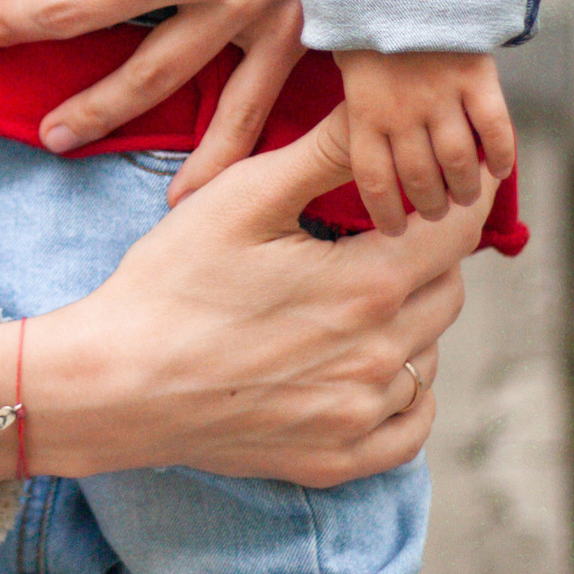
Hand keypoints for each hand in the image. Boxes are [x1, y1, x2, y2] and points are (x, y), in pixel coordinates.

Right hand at [0, 105, 467, 491]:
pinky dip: (406, 392)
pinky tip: (368, 364)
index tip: (445, 182)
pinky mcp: (338, 459)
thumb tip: (380, 113)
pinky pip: (412, 424)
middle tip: (381, 235)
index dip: (461, 197)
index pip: (459, 231)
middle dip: (427, 254)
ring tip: (352, 298)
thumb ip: (324, 153)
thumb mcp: (241, 199)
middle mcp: (380, 357)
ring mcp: (360, 416)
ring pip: (430, 353)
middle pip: (450, 289)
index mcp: (367, 286)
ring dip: (411, 319)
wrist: (112, 385)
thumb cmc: (169, 283)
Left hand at [335, 49, 515, 235]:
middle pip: (419, 179)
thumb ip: (351, 99)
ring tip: (465, 198)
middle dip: (429, 205)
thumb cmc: (367, 13)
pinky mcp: (476, 76)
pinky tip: (498, 169)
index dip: (387, 213)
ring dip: (464, 190)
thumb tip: (349, 137)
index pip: (374, 181)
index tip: (396, 230)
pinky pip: (495, 129)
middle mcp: (401, 112)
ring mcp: (440, 95)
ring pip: (458, 164)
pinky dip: (500, 155)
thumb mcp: (342, 55)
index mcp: (363, 111)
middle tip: (436, 212)